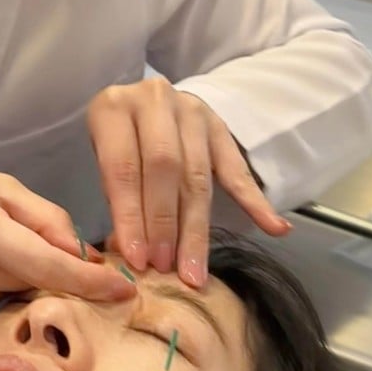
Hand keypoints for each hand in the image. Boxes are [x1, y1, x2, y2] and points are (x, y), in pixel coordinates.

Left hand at [88, 77, 290, 287]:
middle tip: (166, 267)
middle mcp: (154, 101)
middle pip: (166, 170)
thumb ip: (115, 197)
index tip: (137, 259)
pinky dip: (255, 201)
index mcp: (113, 108)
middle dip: (166, 225)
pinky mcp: (220, 126)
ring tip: (195, 269)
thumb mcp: (97, 159)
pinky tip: (274, 228)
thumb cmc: (114, 139)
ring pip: (198, 176)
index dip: (131, 217)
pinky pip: (237, 168)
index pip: (123, 169)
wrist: (138, 103)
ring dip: (196, 228)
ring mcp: (192, 111)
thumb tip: (133, 251)